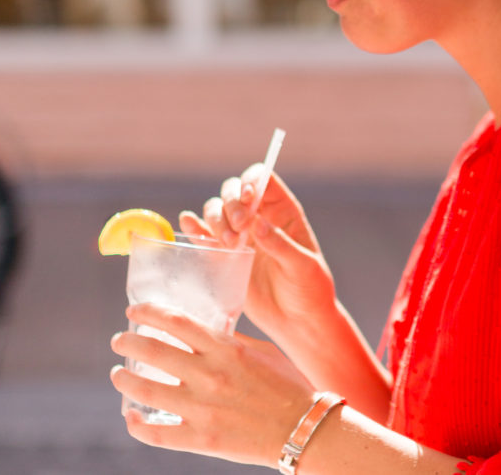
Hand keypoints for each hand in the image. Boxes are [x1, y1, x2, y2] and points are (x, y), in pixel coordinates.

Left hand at [111, 302, 314, 464]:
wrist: (302, 427)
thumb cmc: (287, 384)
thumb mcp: (262, 350)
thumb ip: (231, 341)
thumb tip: (207, 331)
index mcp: (226, 348)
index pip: (178, 322)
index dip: (150, 313)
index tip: (133, 311)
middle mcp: (210, 374)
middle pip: (155, 351)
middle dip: (129, 343)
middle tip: (119, 341)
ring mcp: (202, 408)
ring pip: (147, 390)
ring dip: (125, 381)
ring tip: (118, 375)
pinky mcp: (200, 439)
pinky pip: (157, 433)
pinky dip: (138, 424)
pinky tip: (131, 417)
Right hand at [181, 167, 336, 346]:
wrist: (298, 321)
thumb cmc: (310, 289)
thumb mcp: (303, 266)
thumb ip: (281, 245)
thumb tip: (257, 223)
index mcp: (284, 211)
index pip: (263, 179)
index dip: (252, 181)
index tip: (248, 199)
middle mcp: (260, 217)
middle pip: (234, 191)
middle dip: (231, 202)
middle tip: (239, 226)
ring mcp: (241, 236)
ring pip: (217, 210)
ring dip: (216, 219)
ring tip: (230, 244)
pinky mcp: (225, 257)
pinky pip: (205, 236)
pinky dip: (195, 228)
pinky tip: (189, 223)